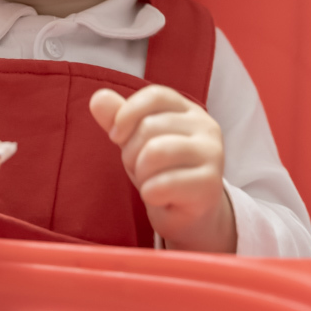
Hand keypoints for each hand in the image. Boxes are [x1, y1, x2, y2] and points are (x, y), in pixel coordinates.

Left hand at [89, 85, 235, 252]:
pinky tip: (158, 197)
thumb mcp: (135, 141)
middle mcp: (206, 127)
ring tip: (149, 182)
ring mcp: (212, 154)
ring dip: (140, 172)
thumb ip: (118, 118)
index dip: (127, 113)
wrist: (187, 215)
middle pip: (150, 126)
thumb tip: (98, 97)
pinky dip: (150, 193)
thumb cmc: (161, 172)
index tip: (115, 136)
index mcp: (188, 111)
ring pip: (155, 152)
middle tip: (139, 169)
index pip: (155, 95)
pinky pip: (163, 184)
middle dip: (130, 152)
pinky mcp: (210, 184)